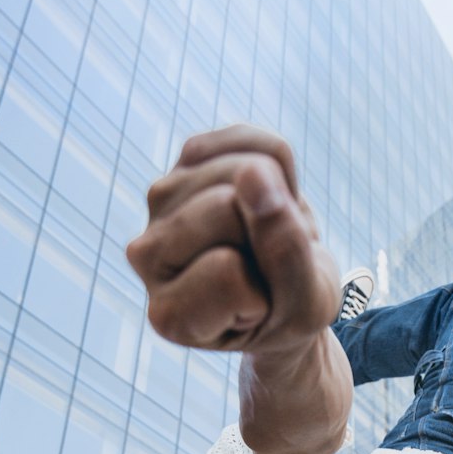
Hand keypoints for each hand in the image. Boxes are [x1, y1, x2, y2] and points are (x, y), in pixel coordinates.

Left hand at [125, 123, 339, 354]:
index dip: (262, 290)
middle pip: (225, 209)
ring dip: (278, 200)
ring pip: (239, 169)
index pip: (225, 274)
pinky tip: (268, 200)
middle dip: (268, 233)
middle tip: (267, 267)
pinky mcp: (186, 160)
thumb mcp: (305, 306)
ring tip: (267, 237)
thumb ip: (285, 254)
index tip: (260, 308)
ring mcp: (161, 203)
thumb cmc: (288, 311)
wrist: (282, 289)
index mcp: (169, 315)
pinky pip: (250, 138)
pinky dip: (279, 167)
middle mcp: (147, 256)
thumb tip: (254, 172)